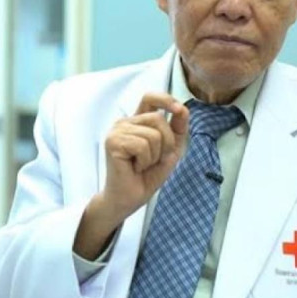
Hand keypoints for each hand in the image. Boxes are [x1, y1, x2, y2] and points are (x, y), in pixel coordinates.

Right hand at [103, 93, 188, 219]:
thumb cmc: (146, 176)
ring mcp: (117, 131)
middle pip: (158, 119)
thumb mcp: (170, 150)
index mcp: (136, 122)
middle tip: (153, 160)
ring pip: (153, 134)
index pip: (150, 98)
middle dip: (166, 143)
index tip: (179, 109)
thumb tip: (183, 108)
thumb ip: (177, 129)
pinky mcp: (113, 142)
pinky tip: (135, 168)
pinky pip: (143, 145)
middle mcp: (124, 123)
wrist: (129, 199)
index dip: (166, 99)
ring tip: (142, 166)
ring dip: (154, 156)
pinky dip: (145, 161)